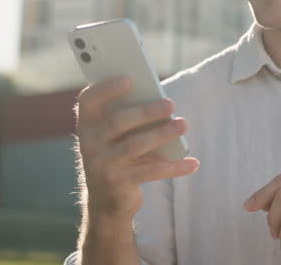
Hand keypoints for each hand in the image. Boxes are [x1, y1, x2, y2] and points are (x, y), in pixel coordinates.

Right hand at [75, 77, 198, 222]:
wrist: (105, 203)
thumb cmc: (117, 156)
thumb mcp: (115, 138)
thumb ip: (128, 118)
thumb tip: (161, 102)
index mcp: (87, 126)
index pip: (88, 101)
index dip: (106, 88)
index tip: (129, 79)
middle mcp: (89, 144)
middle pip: (118, 121)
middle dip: (146, 111)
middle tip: (171, 103)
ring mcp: (102, 165)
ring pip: (135, 145)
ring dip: (162, 133)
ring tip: (184, 124)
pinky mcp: (118, 184)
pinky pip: (150, 172)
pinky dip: (174, 166)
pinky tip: (193, 163)